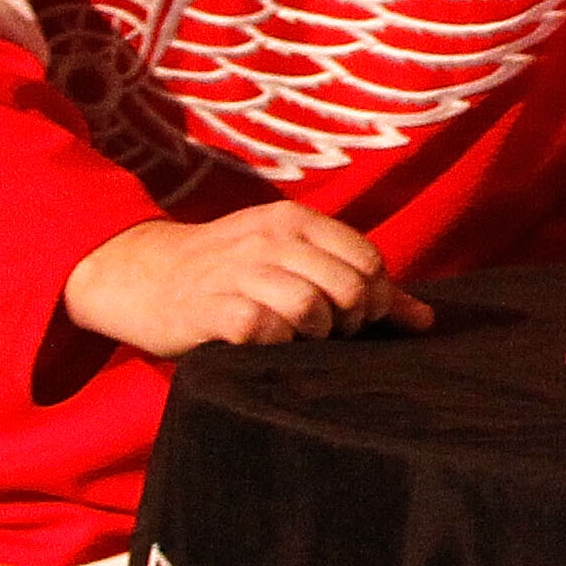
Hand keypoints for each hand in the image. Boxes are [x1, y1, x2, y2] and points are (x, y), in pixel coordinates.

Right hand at [59, 205, 433, 356]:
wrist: (140, 274)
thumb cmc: (229, 271)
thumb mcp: (291, 259)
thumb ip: (357, 282)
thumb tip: (426, 320)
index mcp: (296, 220)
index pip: (370, 261)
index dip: (375, 297)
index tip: (355, 316)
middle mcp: (270, 239)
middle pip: (350, 288)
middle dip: (350, 321)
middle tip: (328, 331)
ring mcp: (239, 272)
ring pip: (313, 309)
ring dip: (315, 335)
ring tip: (297, 336)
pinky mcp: (211, 309)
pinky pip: (266, 332)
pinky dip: (276, 345)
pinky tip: (264, 343)